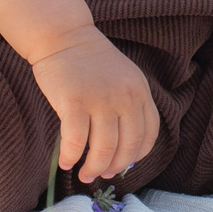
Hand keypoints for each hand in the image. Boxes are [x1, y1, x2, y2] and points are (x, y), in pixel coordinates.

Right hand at [30, 24, 159, 182]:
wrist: (64, 36)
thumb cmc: (90, 62)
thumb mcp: (122, 80)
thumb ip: (127, 107)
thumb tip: (120, 152)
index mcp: (140, 92)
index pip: (148, 135)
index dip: (135, 156)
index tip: (121, 165)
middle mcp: (125, 96)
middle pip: (127, 147)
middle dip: (114, 167)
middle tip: (100, 175)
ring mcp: (101, 98)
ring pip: (102, 149)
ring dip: (93, 168)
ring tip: (84, 174)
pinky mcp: (74, 100)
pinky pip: (75, 140)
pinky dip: (71, 156)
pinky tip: (66, 162)